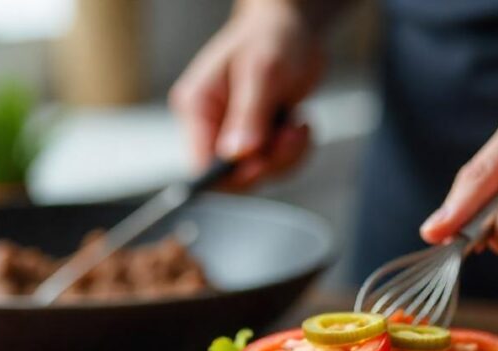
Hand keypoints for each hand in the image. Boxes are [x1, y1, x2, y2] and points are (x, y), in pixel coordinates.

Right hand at [169, 0, 323, 188]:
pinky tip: (299, 124)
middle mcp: (212, 127)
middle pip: (233, 176)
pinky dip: (296, 151)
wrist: (293, 28)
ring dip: (287, 155)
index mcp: (198, 107)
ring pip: (261, 173)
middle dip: (268, 161)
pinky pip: (278, 165)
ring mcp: (235, 136)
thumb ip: (248, 114)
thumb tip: (237, 155)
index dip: (229, 174)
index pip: (200, 162)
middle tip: (290, 132)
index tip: (260, 162)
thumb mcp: (262, 72)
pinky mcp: (258, 141)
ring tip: (297, 123)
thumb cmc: (272, 37)